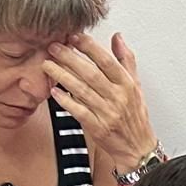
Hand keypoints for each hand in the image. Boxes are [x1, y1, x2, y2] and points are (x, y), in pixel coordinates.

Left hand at [43, 32, 156, 171]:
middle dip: (71, 58)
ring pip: (82, 91)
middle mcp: (118, 98)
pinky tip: (55, 92)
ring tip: (48, 65)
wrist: (138, 149)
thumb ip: (126, 60)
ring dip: (63, 77)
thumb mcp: (136, 86)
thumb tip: (117, 38)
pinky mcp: (99, 128)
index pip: (107, 61)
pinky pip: (80, 112)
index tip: (74, 36)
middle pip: (91, 73)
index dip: (89, 47)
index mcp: (127, 85)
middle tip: (54, 47)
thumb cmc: (136, 117)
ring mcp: (108, 113)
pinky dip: (66, 102)